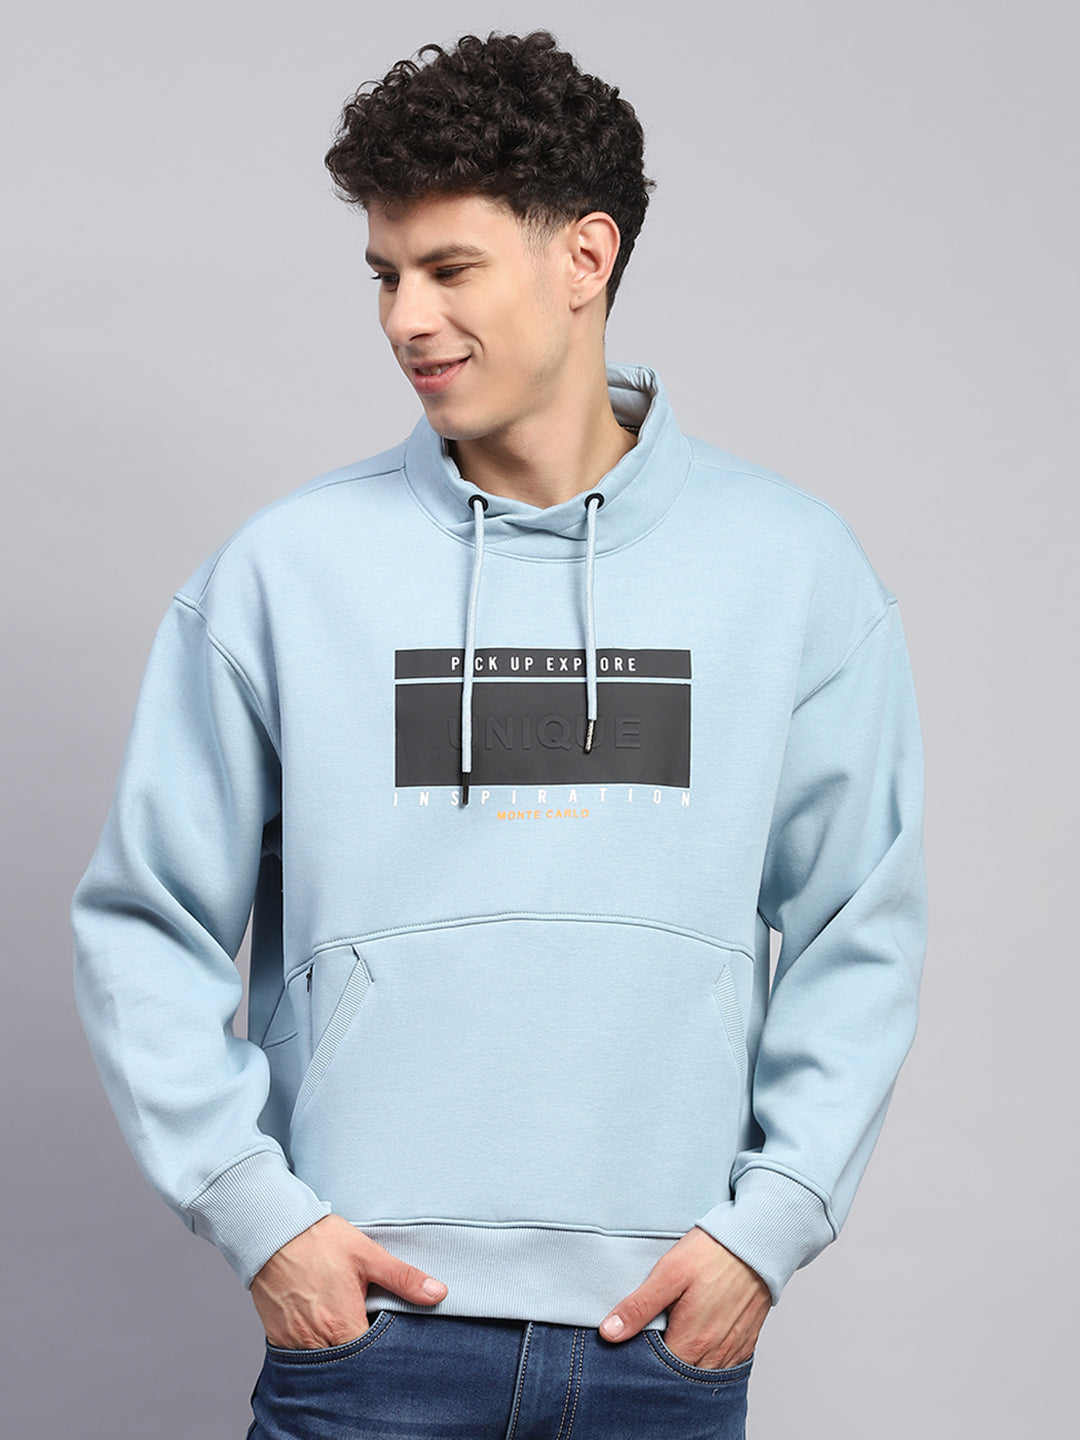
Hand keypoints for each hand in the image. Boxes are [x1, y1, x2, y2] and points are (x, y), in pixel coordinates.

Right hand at [250, 1213, 447, 1348]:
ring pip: (322, 1366)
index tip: (392, 1352)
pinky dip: (314, 1351)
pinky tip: (324, 1334)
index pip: (370, 1362)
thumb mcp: (367, 1254)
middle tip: (371, 1343)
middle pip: (346, 1368)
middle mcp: (316, 1341)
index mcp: (342, 1324)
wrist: (271, 1230)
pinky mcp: (277, 1337)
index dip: (383, 1360)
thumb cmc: (319, 1240)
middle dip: (360, 1362)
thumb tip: (438, 1294)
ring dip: (337, 1357)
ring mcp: (293, 1342)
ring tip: (348, 1336)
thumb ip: (403, 1278)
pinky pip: (299, 1358)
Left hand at [599, 1226, 770, 1368]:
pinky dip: (709, 1363)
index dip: (643, 1369)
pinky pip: (725, 1365)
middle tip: (648, 1353)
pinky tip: (698, 1347)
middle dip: (665, 1373)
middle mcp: (715, 1353)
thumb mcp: (669, 1273)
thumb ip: (639, 1307)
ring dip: (687, 1368)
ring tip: (670, 1350)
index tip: (630, 1357)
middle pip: (683, 1379)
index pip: (660, 1376)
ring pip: (704, 1375)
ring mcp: (733, 1348)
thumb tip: (609, 1334)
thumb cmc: (712, 1253)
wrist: (758, 1240)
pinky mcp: (747, 1339)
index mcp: (692, 1342)